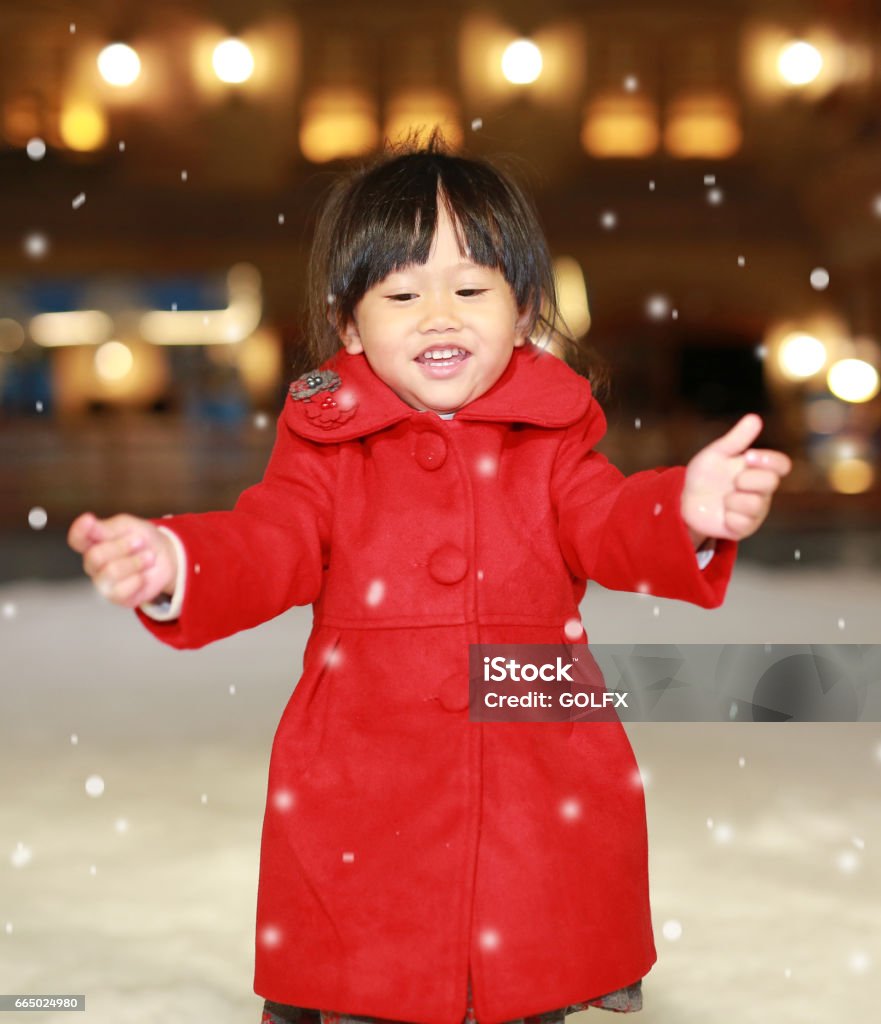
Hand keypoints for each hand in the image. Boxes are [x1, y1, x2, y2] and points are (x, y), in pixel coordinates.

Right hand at [67, 512, 178, 608]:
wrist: (166, 557)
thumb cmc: (143, 539)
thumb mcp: (128, 526)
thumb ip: (106, 528)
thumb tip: (86, 521)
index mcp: (93, 542)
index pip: (77, 539)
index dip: (80, 531)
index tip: (89, 519)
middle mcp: (93, 564)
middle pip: (95, 556)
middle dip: (123, 546)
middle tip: (141, 541)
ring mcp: (103, 582)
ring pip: (110, 573)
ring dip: (135, 562)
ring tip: (149, 556)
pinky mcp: (117, 597)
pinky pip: (121, 591)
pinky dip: (138, 579)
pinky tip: (144, 575)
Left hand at [681, 414, 791, 543]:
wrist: (685, 500)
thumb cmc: (705, 475)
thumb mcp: (716, 454)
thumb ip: (736, 439)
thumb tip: (755, 418)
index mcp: (758, 469)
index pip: (781, 464)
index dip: (770, 460)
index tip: (749, 456)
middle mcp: (761, 490)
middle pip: (770, 483)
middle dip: (747, 479)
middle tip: (733, 480)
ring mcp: (754, 510)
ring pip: (756, 504)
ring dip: (733, 499)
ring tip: (724, 498)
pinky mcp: (743, 528)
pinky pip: (742, 522)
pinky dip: (728, 516)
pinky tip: (722, 513)